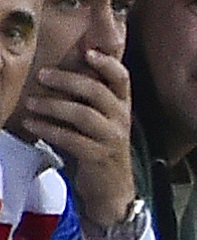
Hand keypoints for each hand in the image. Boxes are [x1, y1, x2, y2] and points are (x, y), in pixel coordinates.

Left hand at [17, 50, 136, 227]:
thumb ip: (88, 95)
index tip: (87, 52)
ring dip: (53, 106)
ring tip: (31, 102)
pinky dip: (49, 129)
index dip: (106, 63)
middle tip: (42, 75)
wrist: (111, 187)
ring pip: (84, 115)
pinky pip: (72, 139)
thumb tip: (65, 67)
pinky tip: (31, 124)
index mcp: (122, 105)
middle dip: (68, 80)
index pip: (121, 77)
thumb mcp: (100, 117)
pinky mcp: (98, 157)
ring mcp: (112, 138)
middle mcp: (121, 118)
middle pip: (98, 92)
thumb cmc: (99, 145)